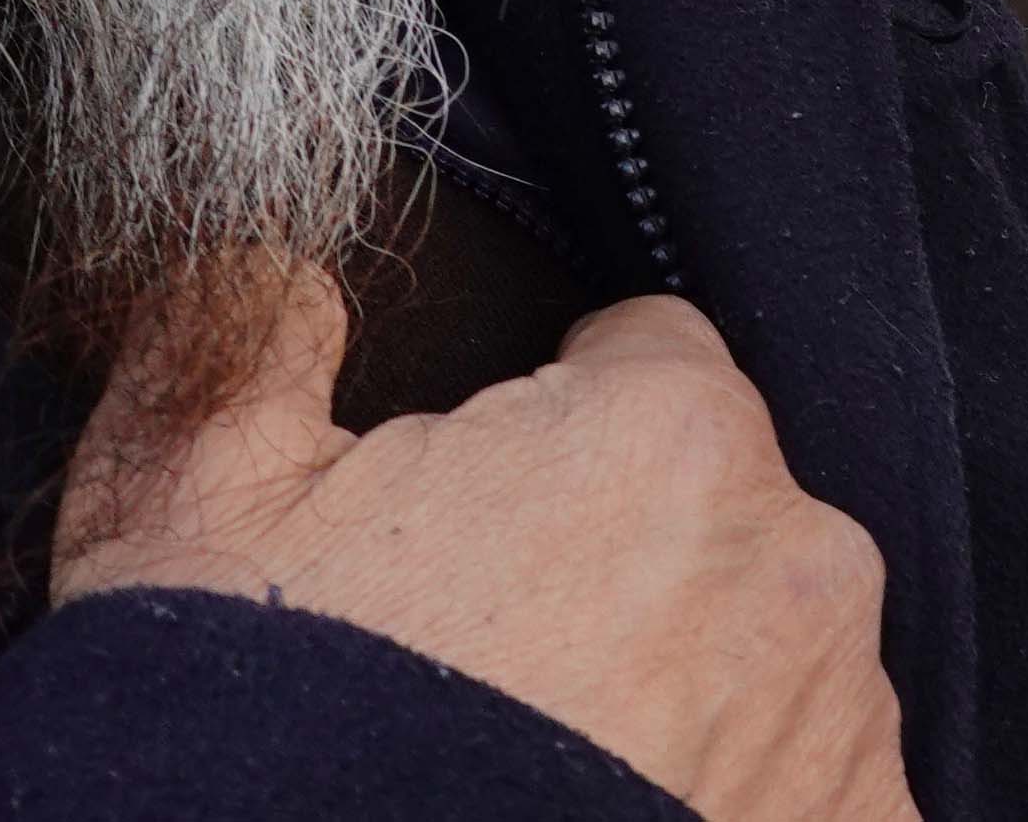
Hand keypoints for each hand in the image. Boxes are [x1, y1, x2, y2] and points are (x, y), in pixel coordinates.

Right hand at [58, 275, 918, 821]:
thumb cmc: (256, 733)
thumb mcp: (181, 504)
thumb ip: (245, 333)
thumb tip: (270, 260)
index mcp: (671, 434)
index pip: (645, 353)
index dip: (546, 422)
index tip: (469, 513)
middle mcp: (802, 568)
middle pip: (719, 512)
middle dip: (625, 562)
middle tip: (485, 665)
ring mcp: (847, 735)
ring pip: (772, 656)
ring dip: (691, 691)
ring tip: (537, 774)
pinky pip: (811, 794)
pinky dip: (735, 803)